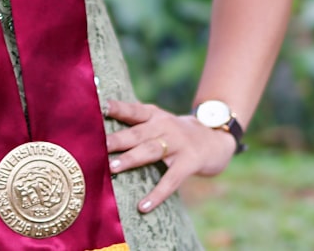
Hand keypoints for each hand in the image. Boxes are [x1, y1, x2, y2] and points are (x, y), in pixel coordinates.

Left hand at [102, 99, 237, 213]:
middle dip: (117, 139)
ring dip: (131, 159)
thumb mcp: (159, 121)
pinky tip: (143, 206)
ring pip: (151, 151)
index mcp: (154, 116)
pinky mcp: (190, 163)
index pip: (133, 110)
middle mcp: (165, 126)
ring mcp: (179, 144)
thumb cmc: (176, 133)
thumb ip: (136, 123)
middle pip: (137, 132)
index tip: (101, 107)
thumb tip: (101, 129)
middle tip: (98, 145)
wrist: (215, 138)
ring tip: (112, 168)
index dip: (118, 108)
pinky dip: (157, 194)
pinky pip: (171, 180)